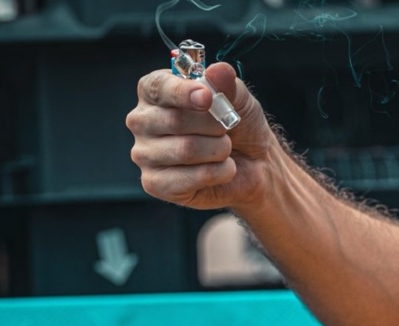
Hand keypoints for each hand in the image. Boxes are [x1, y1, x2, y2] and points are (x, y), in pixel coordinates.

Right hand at [126, 63, 280, 209]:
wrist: (255, 164)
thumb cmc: (239, 126)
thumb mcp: (239, 99)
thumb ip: (227, 84)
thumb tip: (218, 70)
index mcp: (155, 92)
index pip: (157, 87)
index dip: (183, 92)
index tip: (207, 97)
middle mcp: (142, 121)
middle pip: (174, 120)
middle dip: (213, 126)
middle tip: (227, 129)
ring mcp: (144, 154)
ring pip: (185, 150)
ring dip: (219, 150)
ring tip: (225, 149)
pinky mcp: (154, 183)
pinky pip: (187, 179)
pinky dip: (217, 173)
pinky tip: (221, 170)